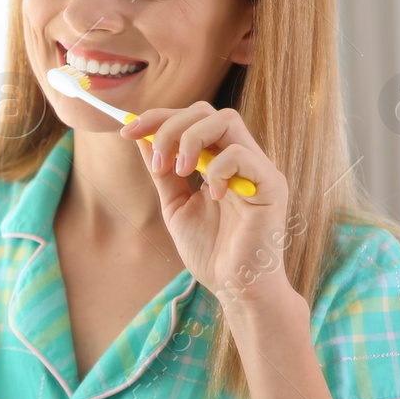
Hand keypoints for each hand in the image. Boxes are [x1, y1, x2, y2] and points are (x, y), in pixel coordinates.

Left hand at [120, 101, 295, 311]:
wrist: (235, 286)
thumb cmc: (210, 251)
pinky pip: (243, 155)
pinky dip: (219, 168)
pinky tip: (212, 195)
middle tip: (156, 160)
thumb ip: (162, 174)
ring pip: (227, 120)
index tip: (127, 130)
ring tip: (179, 172)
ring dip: (191, 140)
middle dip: (171, 125)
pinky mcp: (271, 185)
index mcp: (219, 160)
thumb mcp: (175, 207)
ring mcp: (257, 169)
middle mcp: (240, 158)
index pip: (192, 118)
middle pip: (207, 111)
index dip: (158, 118)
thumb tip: (141, 138)